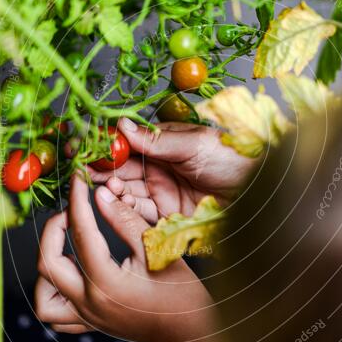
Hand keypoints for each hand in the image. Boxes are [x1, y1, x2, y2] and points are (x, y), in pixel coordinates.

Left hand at [34, 175, 215, 341]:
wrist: (191, 333)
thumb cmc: (182, 294)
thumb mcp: (156, 249)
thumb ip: (124, 220)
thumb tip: (100, 194)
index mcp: (105, 282)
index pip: (81, 232)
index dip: (77, 201)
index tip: (78, 181)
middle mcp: (89, 302)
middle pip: (47, 262)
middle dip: (54, 230)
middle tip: (71, 213)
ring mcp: (88, 317)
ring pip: (43, 295)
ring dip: (48, 266)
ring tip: (68, 248)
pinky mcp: (92, 324)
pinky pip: (57, 315)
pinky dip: (55, 293)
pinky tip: (72, 274)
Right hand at [88, 117, 257, 222]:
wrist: (262, 194)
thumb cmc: (235, 159)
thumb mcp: (195, 144)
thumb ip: (157, 140)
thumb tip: (123, 126)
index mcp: (165, 143)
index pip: (128, 141)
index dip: (104, 142)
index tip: (83, 142)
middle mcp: (160, 167)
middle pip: (121, 166)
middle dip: (99, 167)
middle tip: (79, 167)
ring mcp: (162, 191)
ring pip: (125, 189)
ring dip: (110, 187)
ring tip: (102, 184)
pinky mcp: (167, 216)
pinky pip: (139, 212)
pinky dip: (124, 207)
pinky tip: (114, 200)